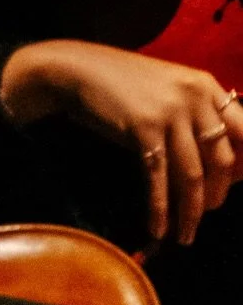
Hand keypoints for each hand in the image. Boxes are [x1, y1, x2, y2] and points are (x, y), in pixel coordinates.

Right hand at [0, 39, 242, 243]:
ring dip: (191, 212)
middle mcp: (194, 96)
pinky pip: (160, 178)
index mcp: (206, 85)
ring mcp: (169, 111)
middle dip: (216, 196)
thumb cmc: (125, 84)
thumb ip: (200, 116)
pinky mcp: (143, 127)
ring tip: (185, 235)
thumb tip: (229, 167)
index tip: (234, 189)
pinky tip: (157, 228)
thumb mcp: (171, 89)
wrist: (78, 69)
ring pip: (193, 175)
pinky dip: (160, 208)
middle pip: (222, 160)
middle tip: (204, 214)